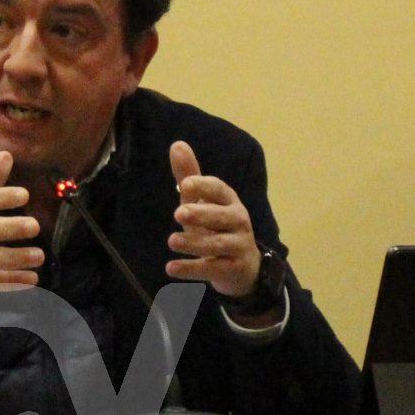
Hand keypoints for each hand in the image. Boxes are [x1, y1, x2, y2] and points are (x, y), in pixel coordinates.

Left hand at [166, 140, 260, 300]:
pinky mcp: (233, 269)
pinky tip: (171, 269)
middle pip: (222, 217)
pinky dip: (191, 269)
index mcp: (230, 201)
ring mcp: (238, 246)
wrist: (243, 267)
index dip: (204, 186)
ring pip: (218, 244)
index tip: (185, 184)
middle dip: (202, 214)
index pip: (220, 190)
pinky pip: (212, 269)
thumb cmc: (217, 227)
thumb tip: (176, 144)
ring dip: (194, 243)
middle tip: (179, 212)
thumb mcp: (203, 203)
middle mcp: (238, 222)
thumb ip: (190, 176)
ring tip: (171, 241)